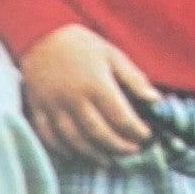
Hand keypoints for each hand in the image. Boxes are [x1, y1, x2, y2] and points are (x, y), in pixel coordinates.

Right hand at [19, 24, 158, 161]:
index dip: (137, 132)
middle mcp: (74, 98)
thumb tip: (156, 101)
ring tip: (108, 159)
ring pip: (75, 140)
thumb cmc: (81, 45)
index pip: (121, 118)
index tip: (146, 136)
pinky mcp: (38, 109)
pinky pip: (50, 137)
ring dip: (94, 154)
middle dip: (119, 147)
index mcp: (96, 84)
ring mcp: (54, 106)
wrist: (40, 34)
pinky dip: (63, 150)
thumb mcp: (112, 55)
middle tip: (132, 151)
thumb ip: (134, 80)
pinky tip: (76, 154)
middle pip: (99, 134)